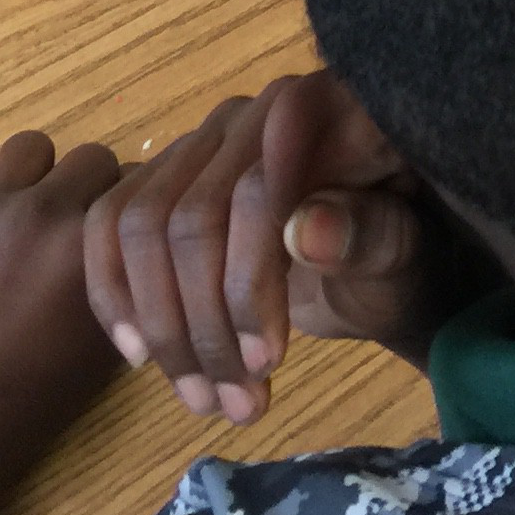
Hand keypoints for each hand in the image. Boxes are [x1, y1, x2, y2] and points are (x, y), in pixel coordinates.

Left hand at [0, 133, 124, 514]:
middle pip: (89, 157)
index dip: (134, 206)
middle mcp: (42, 212)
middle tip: (77, 224)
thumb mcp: (109, 336)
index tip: (124, 227)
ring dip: (35, 177)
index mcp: (92, 243)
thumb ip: (128, 277)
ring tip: (26, 217)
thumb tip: (146, 236)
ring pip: (27, 149)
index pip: (137, 184)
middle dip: (92, 186)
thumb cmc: (40, 390)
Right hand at [84, 71, 486, 424]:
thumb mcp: (406, 257)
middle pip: (190, 217)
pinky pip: (109, 226)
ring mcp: (200, 145)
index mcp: (322, 111)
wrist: (377, 267)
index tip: (269, 359)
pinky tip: (140, 356)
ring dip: (165, 328)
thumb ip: (370, 236)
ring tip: (206, 400)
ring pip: (141, 229)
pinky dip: (115, 295)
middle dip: (206, 323)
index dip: (249, 279)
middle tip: (241, 403)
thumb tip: (305, 231)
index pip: (259, 189)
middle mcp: (249, 116)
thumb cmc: (403, 256)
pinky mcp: (162, 180)